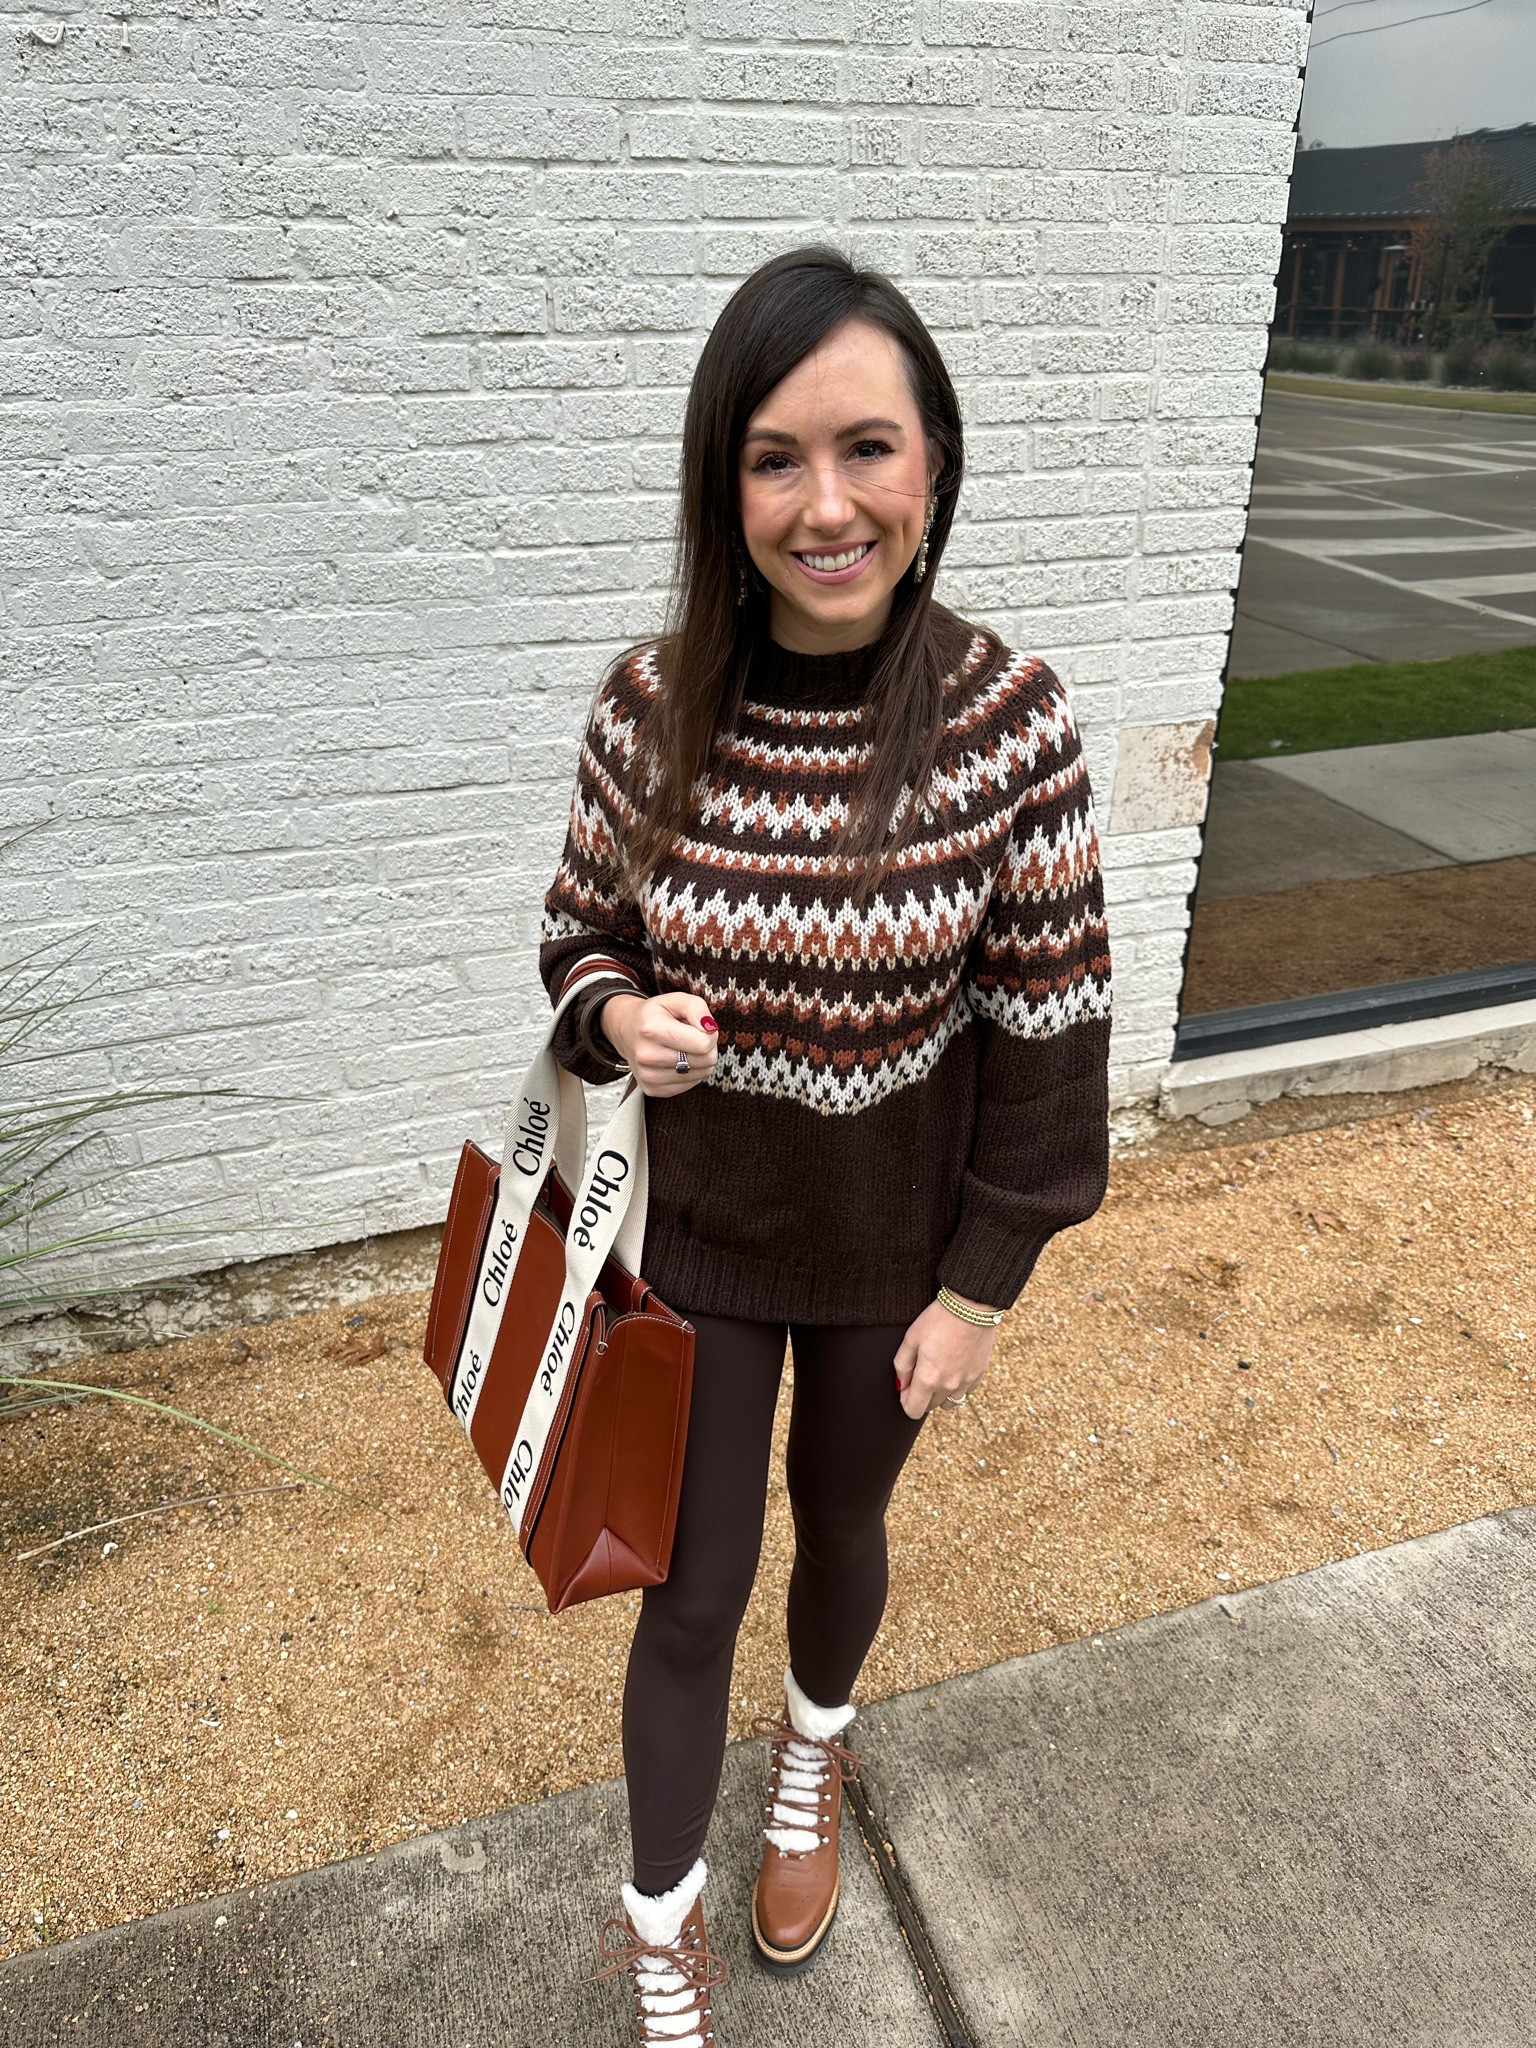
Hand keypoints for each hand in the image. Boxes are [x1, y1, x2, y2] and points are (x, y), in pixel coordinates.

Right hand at [600, 991, 718, 1097]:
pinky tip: (678, 1061)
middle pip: (705, 1060)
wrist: (626, 1031)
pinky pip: (691, 1085)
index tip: (699, 1028)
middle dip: (706, 1047)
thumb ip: (696, 1007)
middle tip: (693, 1037)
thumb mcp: (675, 1000)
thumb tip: (710, 1028)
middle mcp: (647, 1056)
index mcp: (652, 1029)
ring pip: (701, 1074)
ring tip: (684, 1048)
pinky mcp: (652, 1089)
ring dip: (700, 1061)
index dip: (709, 1034)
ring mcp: (648, 1076)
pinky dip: (691, 1073)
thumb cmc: (655, 1015)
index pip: (703, 1043)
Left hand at [893, 1294, 999, 1419]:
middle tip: (920, 1372)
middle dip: (922, 1396)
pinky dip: (958, 1386)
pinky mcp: (979, 1374)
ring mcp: (966, 1382)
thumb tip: (900, 1385)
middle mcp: (948, 1386)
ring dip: (940, 1394)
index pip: (913, 1410)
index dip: (905, 1401)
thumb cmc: (938, 1320)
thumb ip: (901, 1366)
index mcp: (928, 1379)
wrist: (971, 1307)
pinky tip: (954, 1367)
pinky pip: (966, 1392)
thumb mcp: (911, 1338)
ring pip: (949, 1403)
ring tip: (938, 1372)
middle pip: (930, 1407)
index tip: (906, 1387)